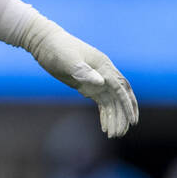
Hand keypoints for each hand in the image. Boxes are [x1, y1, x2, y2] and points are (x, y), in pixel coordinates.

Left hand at [21, 16, 138, 137]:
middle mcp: (103, 73)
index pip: (120, 88)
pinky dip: (105, 114)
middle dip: (123, 114)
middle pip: (120, 96)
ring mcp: (96, 79)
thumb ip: (84, 71)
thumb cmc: (57, 49)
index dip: (127, 104)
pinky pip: (101, 102)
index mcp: (103, 65)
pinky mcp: (87, 85)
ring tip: (113, 135)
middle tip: (121, 133)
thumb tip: (101, 83)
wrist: (44, 42)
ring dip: (114, 117)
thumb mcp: (68, 60)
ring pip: (111, 101)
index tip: (132, 121)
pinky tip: (105, 127)